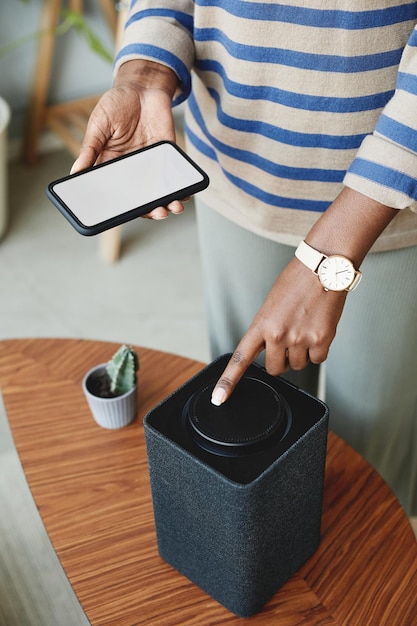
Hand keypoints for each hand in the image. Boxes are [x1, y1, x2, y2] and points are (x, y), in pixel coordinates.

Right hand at [70, 60, 183, 219]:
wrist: (143, 85)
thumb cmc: (117, 102)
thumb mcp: (99, 124)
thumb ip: (90, 148)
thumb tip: (76, 172)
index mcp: (112, 164)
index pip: (116, 192)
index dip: (121, 206)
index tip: (125, 216)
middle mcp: (133, 169)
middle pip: (141, 196)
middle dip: (150, 208)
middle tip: (158, 213)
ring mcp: (152, 163)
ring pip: (160, 191)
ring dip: (167, 202)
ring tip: (173, 207)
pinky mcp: (168, 156)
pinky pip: (174, 176)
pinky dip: (180, 187)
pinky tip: (184, 193)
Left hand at [211, 257, 346, 405]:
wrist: (324, 268)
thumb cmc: (296, 282)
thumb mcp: (271, 305)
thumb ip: (267, 329)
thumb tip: (272, 350)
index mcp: (261, 324)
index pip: (241, 358)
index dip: (228, 381)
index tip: (219, 398)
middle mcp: (278, 335)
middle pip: (275, 369)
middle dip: (280, 360)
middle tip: (288, 341)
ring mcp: (300, 339)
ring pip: (298, 365)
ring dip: (300, 354)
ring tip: (304, 328)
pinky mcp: (321, 340)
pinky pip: (317, 359)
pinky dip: (318, 350)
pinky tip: (317, 330)